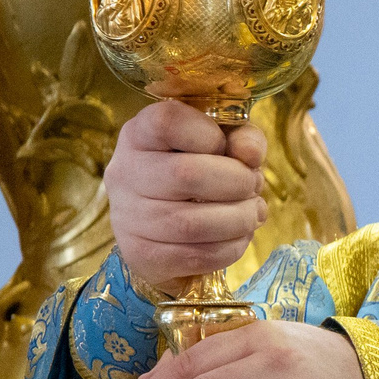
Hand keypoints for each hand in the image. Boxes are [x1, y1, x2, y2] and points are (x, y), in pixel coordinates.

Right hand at [103, 99, 269, 290]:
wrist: (170, 223)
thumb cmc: (201, 166)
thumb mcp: (224, 139)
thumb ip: (243, 137)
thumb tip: (249, 155)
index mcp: (140, 132)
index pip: (168, 122)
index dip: (210, 135)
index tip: (226, 147)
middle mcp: (125, 172)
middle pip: (186, 175)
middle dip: (237, 182)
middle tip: (253, 185)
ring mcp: (126, 216)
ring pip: (191, 224)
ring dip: (239, 220)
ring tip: (253, 212)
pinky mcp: (140, 254)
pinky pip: (194, 256)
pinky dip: (230, 248)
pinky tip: (239, 236)